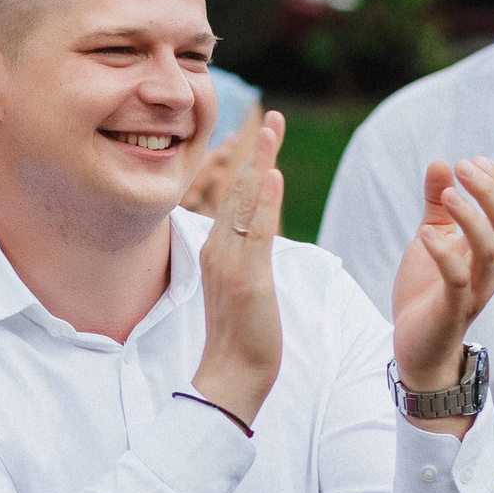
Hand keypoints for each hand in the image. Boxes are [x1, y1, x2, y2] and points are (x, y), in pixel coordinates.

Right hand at [190, 111, 284, 427]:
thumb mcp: (244, 287)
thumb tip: (252, 238)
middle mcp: (220, 250)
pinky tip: (271, 177)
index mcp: (219, 250)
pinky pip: (254, 234)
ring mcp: (231, 263)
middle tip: (273, 116)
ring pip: (244, 203)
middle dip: (257, 151)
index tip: (265, 133)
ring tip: (273, 130)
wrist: (233, 376)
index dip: (250, 163)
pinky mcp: (246, 280)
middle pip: (237, 190)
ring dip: (260, 164)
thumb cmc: (242, 337)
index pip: (235, 197)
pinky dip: (262, 203)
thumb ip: (246, 257)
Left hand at [389, 157, 493, 419]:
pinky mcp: (454, 310)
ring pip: (491, 249)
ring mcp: (476, 291)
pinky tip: (425, 234)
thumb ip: (437, 204)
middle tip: (463, 167)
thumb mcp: (432, 237)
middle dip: (490, 191)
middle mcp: (493, 269)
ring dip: (471, 217)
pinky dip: (445, 253)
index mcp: (493, 250)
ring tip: (447, 195)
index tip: (472, 160)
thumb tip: (440, 162)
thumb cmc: (428, 291)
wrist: (416, 346)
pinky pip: (458, 279)